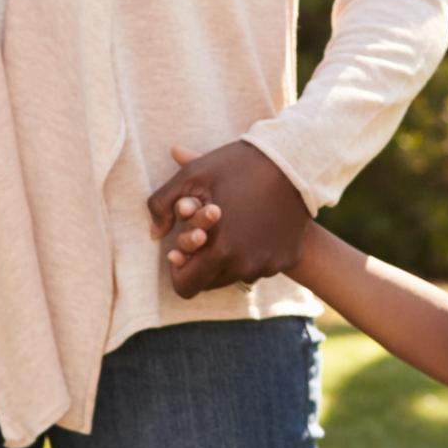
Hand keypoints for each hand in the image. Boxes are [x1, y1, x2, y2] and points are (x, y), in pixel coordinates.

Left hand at [146, 141, 315, 298]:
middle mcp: (245, 267)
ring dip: (228, 258)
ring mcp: (269, 265)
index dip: (178, 271)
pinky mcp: (286, 258)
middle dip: (203, 262)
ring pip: (236, 275)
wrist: (294, 160)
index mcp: (220, 253)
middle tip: (205, 234)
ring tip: (231, 227)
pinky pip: (262, 266)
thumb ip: (161, 205)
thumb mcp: (191, 177)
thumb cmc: (238, 166)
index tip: (181, 250)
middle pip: (210, 283)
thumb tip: (153, 233)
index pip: (186, 287)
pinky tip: (255, 227)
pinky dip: (254, 252)